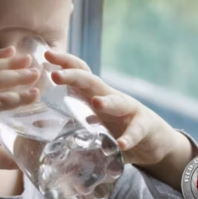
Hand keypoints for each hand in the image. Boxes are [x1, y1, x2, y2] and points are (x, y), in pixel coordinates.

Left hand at [45, 51, 189, 165]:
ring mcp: (130, 110)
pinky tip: (121, 143)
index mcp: (96, 95)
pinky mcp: (145, 126)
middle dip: (73, 76)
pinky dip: (129, 137)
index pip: (80, 73)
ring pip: (118, 102)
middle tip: (56, 76)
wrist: (153, 139)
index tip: (47, 54)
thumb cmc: (117, 125)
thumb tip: (44, 121)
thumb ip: (74, 117)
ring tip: (96, 103)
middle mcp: (111, 97)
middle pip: (92, 81)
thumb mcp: (94, 119)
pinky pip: (136, 131)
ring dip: (107, 102)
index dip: (64, 62)